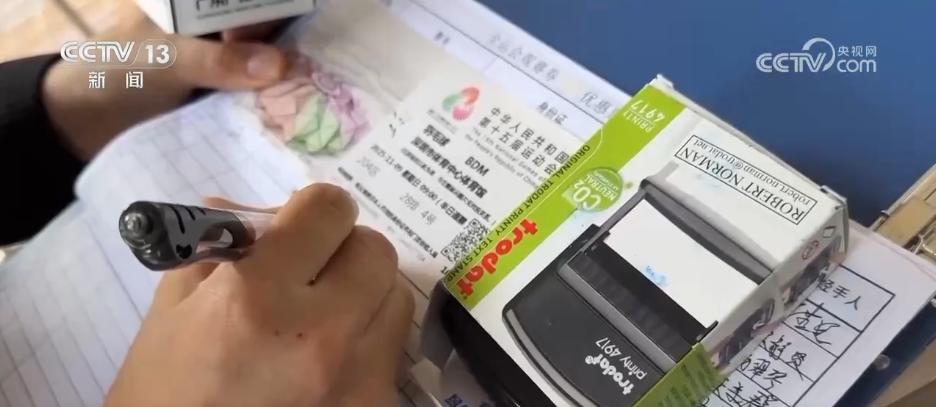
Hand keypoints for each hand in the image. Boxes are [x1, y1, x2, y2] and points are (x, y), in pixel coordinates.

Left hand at [42, 8, 288, 158]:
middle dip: (292, 54)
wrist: (80, 124)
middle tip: (315, 81)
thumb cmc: (115, 74)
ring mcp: (223, 65)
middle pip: (269, 34)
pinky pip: (256, 99)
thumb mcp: (166, 61)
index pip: (255, 5)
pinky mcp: (224, 98)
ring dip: (286, 86)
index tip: (298, 48)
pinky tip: (293, 122)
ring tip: (312, 105)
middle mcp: (218, 29)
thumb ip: (217, 60)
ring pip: (267, 68)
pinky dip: (271, 109)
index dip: (280, 18)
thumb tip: (279, 64)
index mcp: (199, 5)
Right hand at [106, 184, 414, 405]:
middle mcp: (320, 334)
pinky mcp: (377, 406)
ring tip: (321, 318)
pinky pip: (392, 348)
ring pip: (394, 297)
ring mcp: (358, 376)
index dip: (311, 211)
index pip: (329, 208)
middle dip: (342, 251)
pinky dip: (367, 340)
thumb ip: (220, 248)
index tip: (296, 230)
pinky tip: (329, 358)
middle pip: (375, 249)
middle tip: (309, 273)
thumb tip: (258, 211)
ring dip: (363, 295)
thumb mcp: (172, 312)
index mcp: (257, 296)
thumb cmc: (164, 392)